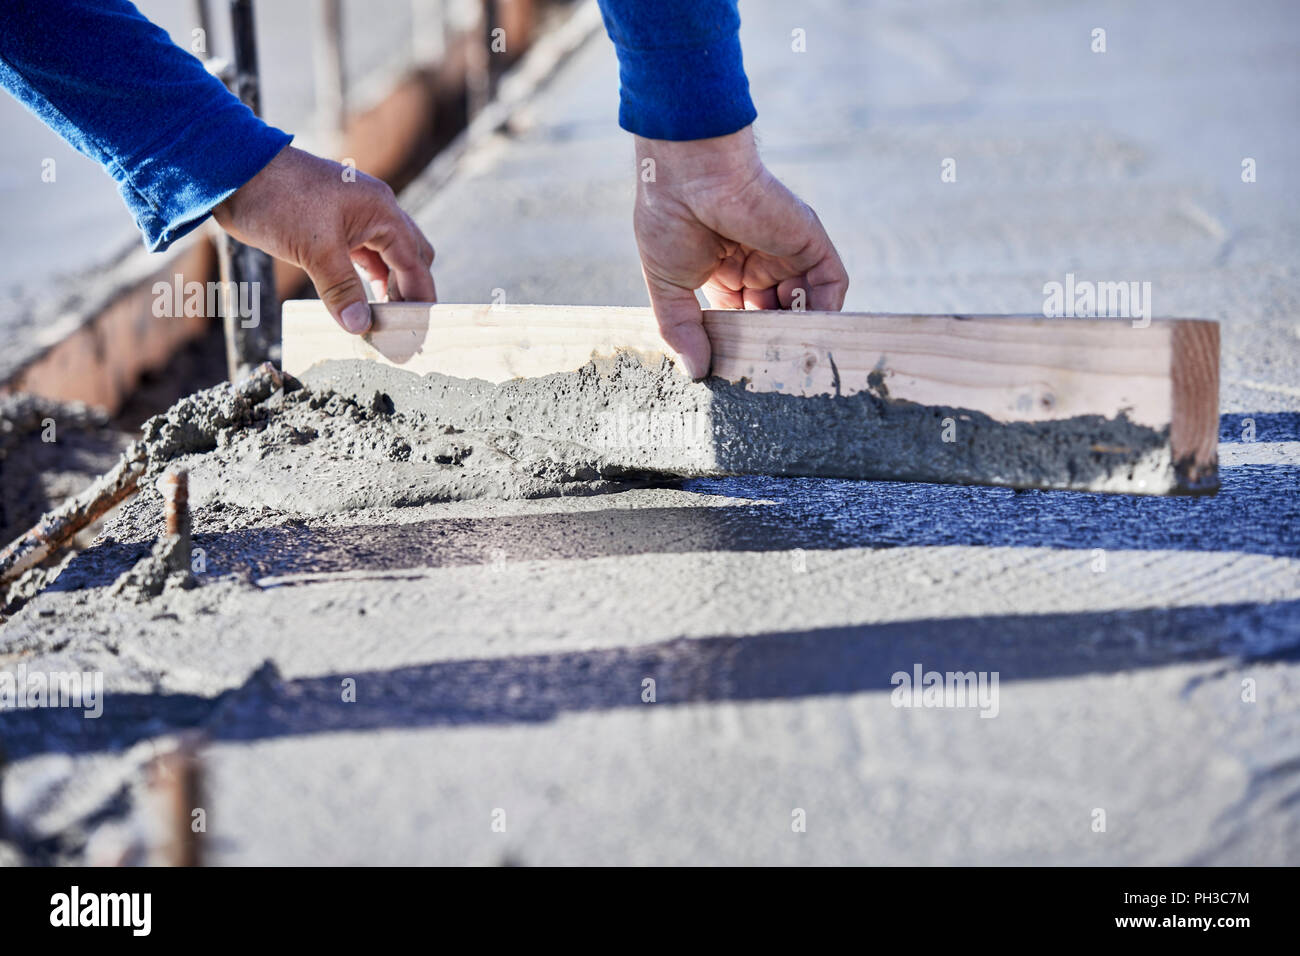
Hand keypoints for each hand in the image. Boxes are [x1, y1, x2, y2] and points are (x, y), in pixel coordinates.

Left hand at [214, 145, 435, 333]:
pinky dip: (366, 281)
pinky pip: (362, 258)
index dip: (420, 296)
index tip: (419, 327)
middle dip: (410, 292)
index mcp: (381, 211)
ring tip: (381, 321)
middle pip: (410, 258)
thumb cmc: (277, 199)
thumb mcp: (314, 250)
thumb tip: (360, 326)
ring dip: (388, 288)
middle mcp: (375, 213)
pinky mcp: (333, 227)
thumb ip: (341, 290)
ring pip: (386, 259)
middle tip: (401, 326)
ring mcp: (355, 219)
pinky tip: (359, 302)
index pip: (415, 261)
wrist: (233, 171)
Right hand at [633, 127, 848, 378]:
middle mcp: (758, 261)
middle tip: (766, 373)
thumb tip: (695, 371)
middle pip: (774, 314)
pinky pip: (830, 284)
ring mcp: (785, 251)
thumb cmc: (668, 218)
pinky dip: (827, 311)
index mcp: (724, 270)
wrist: (687, 175)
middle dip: (771, 342)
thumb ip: (681, 329)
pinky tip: (809, 334)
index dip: (738, 343)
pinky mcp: (809, 241)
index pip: (741, 318)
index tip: (732, 370)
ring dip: (800, 332)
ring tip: (788, 360)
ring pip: (805, 303)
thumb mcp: (667, 284)